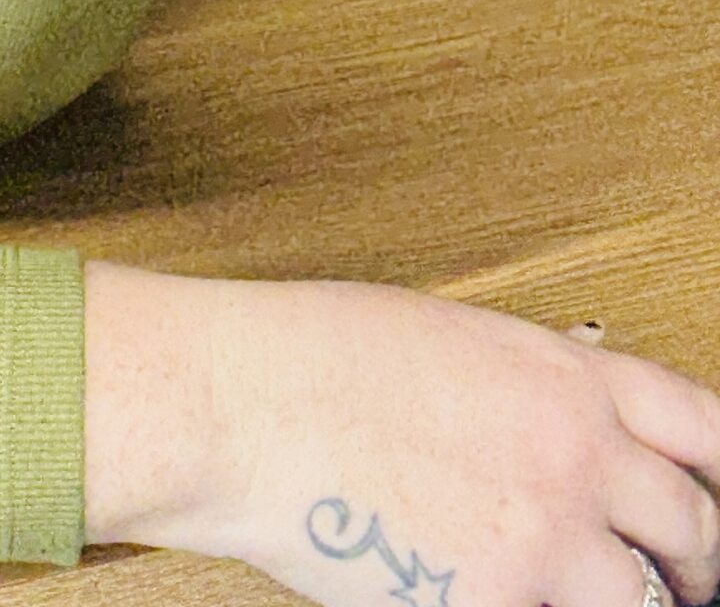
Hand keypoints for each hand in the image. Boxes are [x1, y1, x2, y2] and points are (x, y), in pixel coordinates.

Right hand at [85, 264, 719, 606]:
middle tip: (690, 578)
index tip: (718, 498)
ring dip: (631, 603)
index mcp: (565, 373)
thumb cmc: (313, 356)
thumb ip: (531, 383)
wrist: (244, 404)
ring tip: (594, 595)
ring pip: (642, 599)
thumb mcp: (452, 337)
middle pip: (697, 529)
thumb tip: (564, 421)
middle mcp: (575, 453)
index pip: (704, 428)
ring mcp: (545, 537)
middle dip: (701, 563)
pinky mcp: (499, 603)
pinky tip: (507, 596)